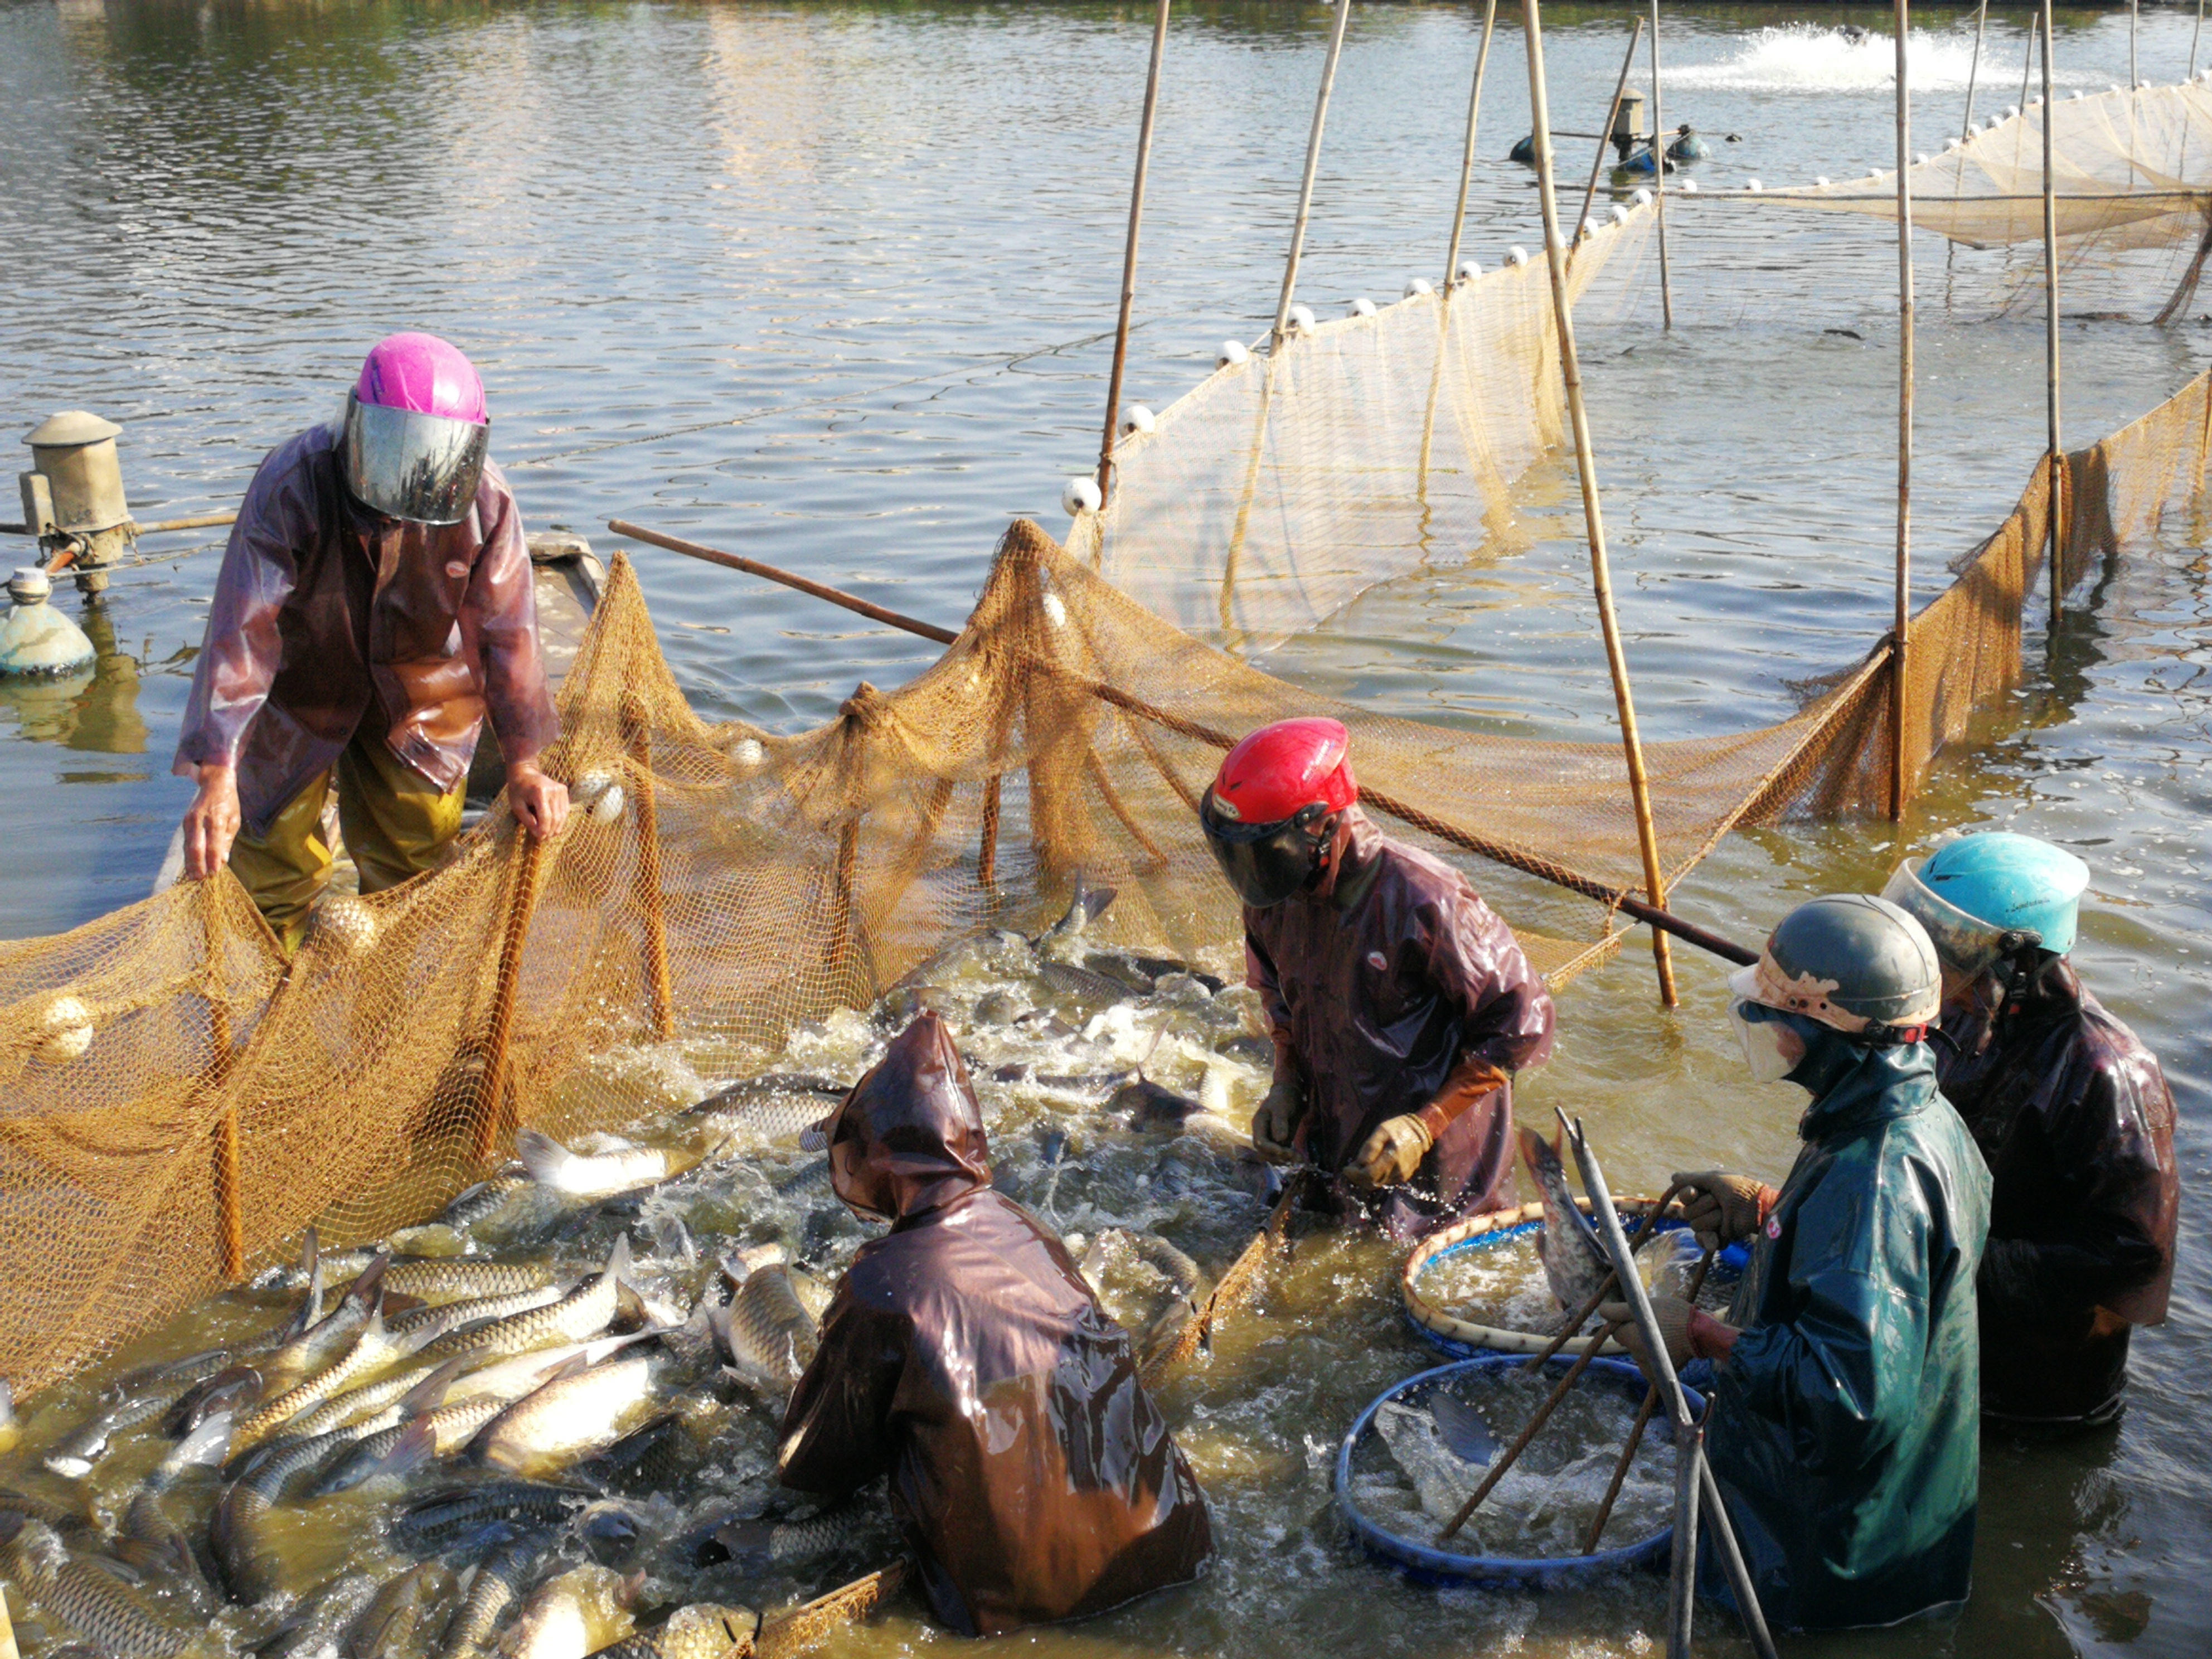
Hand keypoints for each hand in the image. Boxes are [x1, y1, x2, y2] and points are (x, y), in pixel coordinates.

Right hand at [183, 763, 241, 878]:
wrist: (214, 784)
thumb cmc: (228, 803)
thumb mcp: (235, 820)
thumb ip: (227, 841)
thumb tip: (223, 861)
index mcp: (216, 819)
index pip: (214, 844)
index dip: (213, 860)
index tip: (214, 873)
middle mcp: (200, 820)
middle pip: (196, 847)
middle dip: (198, 865)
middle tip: (201, 879)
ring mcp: (190, 821)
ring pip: (188, 846)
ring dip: (191, 863)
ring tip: (194, 877)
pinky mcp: (185, 822)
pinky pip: (186, 842)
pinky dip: (188, 855)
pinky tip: (190, 866)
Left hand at [506, 760, 569, 840]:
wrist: (525, 773)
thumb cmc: (518, 790)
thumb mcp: (517, 806)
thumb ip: (528, 820)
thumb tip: (539, 834)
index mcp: (540, 792)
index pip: (546, 816)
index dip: (544, 830)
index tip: (540, 839)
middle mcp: (554, 790)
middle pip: (556, 817)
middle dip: (550, 830)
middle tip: (544, 839)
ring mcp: (561, 789)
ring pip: (563, 815)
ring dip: (556, 827)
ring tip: (548, 834)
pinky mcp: (564, 790)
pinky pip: (565, 810)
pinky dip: (560, 820)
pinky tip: (553, 825)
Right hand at [1251, 1073, 1305, 1164]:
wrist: (1290, 1094)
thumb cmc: (1283, 1098)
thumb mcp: (1281, 1108)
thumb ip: (1279, 1122)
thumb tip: (1279, 1139)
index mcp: (1258, 1124)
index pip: (1260, 1142)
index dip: (1270, 1149)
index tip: (1283, 1151)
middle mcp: (1262, 1134)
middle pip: (1264, 1152)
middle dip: (1278, 1156)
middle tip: (1293, 1155)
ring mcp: (1270, 1139)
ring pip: (1272, 1156)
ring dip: (1284, 1160)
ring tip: (1298, 1158)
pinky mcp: (1280, 1142)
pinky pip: (1281, 1154)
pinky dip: (1289, 1158)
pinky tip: (1299, 1158)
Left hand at [1351, 1113, 1433, 1188]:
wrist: (1420, 1131)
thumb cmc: (1397, 1128)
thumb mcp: (1381, 1130)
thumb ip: (1371, 1146)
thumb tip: (1361, 1163)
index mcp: (1392, 1156)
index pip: (1369, 1174)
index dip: (1355, 1174)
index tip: (1346, 1169)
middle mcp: (1398, 1169)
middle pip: (1372, 1182)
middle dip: (1358, 1178)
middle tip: (1350, 1169)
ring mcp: (1403, 1175)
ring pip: (1378, 1183)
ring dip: (1366, 1178)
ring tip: (1360, 1167)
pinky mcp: (1404, 1177)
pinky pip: (1385, 1181)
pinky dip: (1376, 1177)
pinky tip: (1372, 1167)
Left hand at [1599, 1293, 1736, 1384]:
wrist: (1700, 1333)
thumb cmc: (1673, 1314)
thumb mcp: (1645, 1305)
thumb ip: (1620, 1310)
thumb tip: (1601, 1312)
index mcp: (1630, 1337)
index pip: (1616, 1332)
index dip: (1626, 1323)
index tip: (1640, 1318)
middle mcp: (1636, 1354)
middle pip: (1629, 1343)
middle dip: (1636, 1335)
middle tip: (1656, 1326)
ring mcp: (1648, 1367)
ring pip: (1639, 1355)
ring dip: (1646, 1348)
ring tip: (1665, 1337)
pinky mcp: (1658, 1375)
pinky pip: (1648, 1367)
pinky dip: (1654, 1361)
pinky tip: (1666, 1350)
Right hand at [1670, 1169, 1776, 1251]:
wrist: (1757, 1209)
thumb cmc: (1739, 1190)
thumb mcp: (1715, 1179)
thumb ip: (1692, 1179)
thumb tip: (1673, 1178)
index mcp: (1704, 1192)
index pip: (1684, 1196)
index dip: (1687, 1196)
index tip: (1695, 1193)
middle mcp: (1705, 1207)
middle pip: (1687, 1212)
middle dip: (1704, 1207)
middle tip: (1720, 1203)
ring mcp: (1711, 1223)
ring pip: (1696, 1226)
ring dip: (1712, 1219)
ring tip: (1726, 1216)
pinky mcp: (1718, 1237)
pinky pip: (1703, 1241)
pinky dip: (1709, 1240)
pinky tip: (1717, 1237)